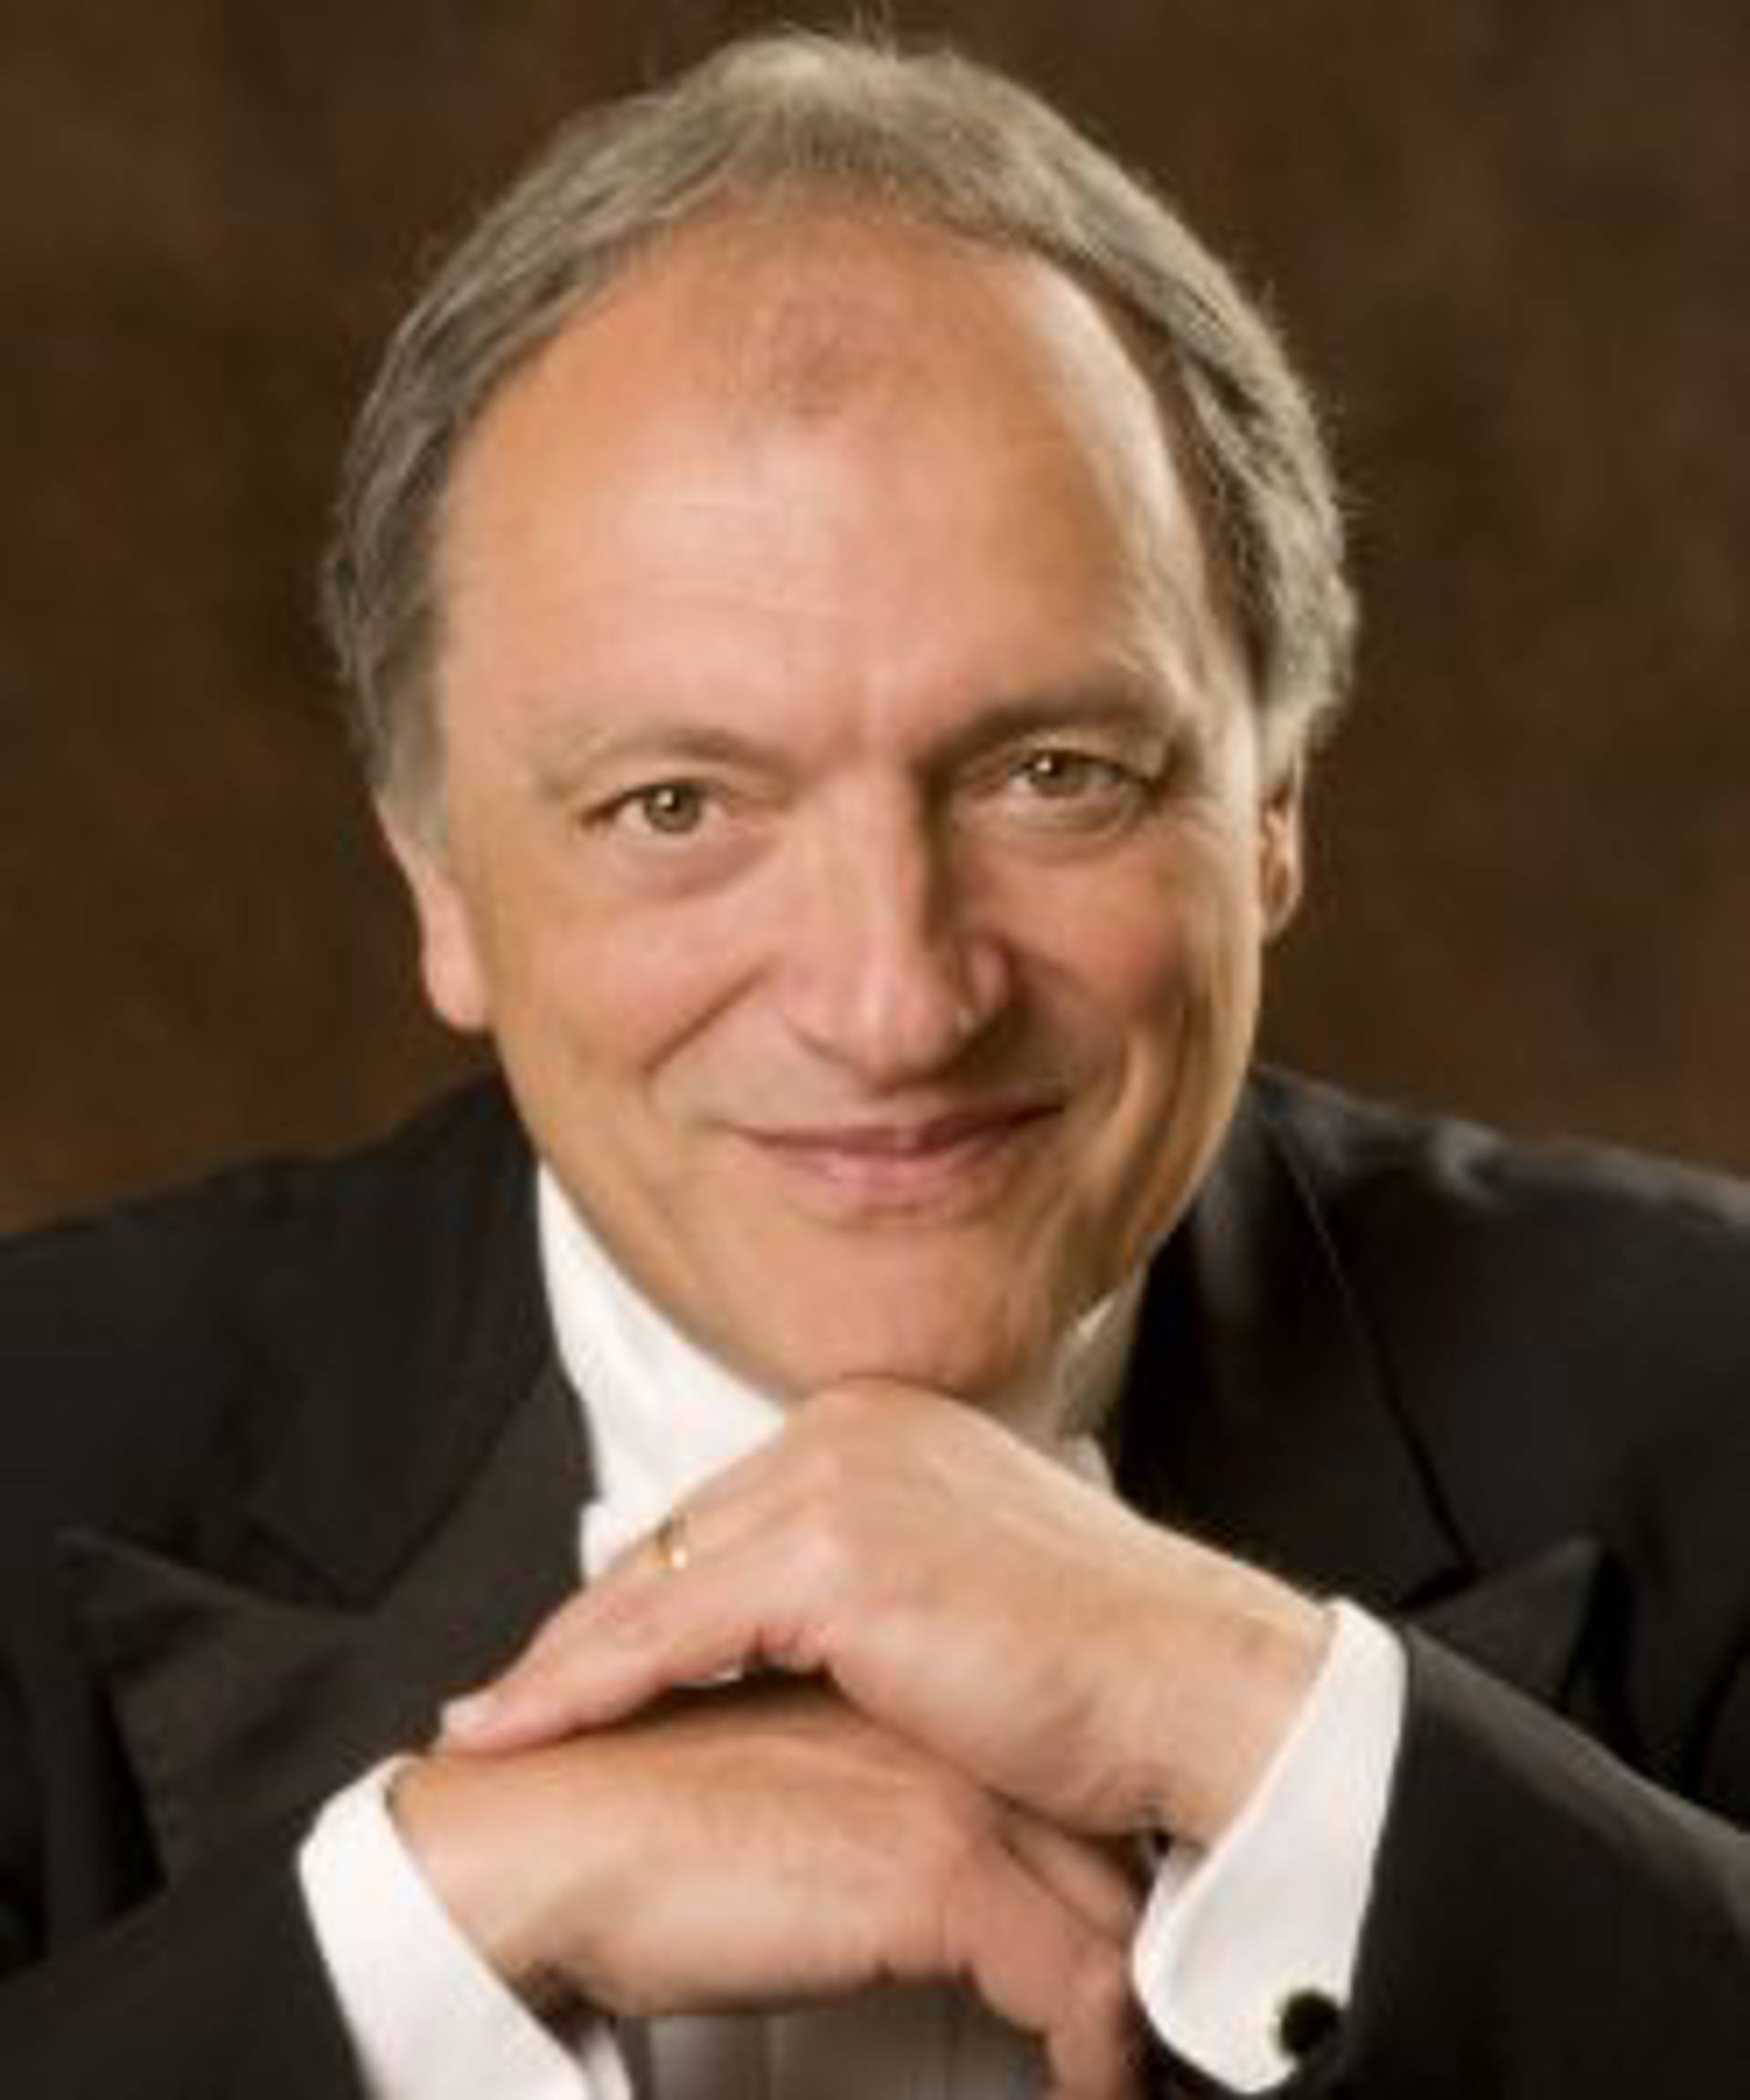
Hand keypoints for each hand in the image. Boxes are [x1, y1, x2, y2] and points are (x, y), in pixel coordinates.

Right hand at [397, 1680, 1144, 2098]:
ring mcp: (948, 1788)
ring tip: (1122, 2074)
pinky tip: (1088, 2094)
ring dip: (1125, 2017)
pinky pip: (1079, 1986)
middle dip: (1133, 1946)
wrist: (548, 1846)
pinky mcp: (938, 1866)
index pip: (1052, 1784)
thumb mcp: (782, 1796)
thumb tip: (922, 1896)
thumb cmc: (632, 1835)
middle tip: (1143, 2030)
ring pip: (1112, 1909)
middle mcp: (947, 1731)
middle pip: (1104, 1843)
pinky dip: (1097, 2062)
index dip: (1093, 1876)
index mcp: (908, 1699)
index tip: (1119, 1960)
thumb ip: (861, 1805)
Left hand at [445, 1386, 1330, 1844]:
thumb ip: (876, 1580)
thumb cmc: (1110, 1665)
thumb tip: (806, 1635)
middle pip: (676, 1538)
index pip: (727, 1513)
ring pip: (655, 1581)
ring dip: (564, 1661)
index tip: (581, 1654)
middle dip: (588, 1626)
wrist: (1199, 1690)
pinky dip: (589, 1684)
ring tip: (493, 1724)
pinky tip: (529, 1727)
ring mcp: (840, 1477)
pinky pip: (670, 1633)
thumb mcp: (968, 1590)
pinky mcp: (832, 1557)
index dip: (645, 1594)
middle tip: (507, 1698)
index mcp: (887, 1421)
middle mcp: (854, 1424)